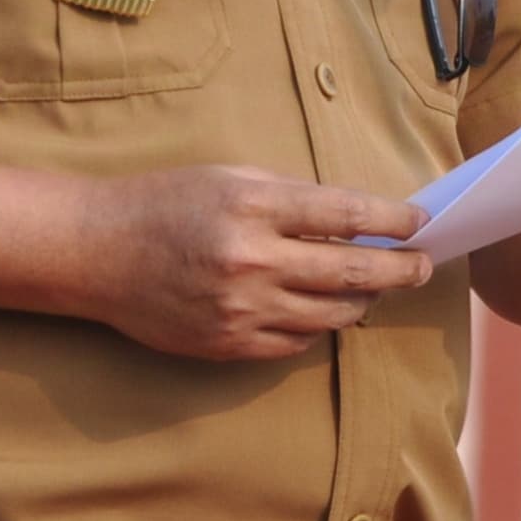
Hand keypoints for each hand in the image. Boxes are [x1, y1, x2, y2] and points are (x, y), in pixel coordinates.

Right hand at [85, 165, 431, 361]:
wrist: (98, 252)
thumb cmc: (165, 202)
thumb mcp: (228, 176)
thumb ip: (289, 198)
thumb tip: (353, 220)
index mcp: (252, 206)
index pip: (345, 216)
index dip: (392, 222)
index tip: (419, 224)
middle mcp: (251, 260)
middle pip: (351, 274)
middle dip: (399, 271)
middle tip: (423, 266)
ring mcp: (240, 309)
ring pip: (331, 316)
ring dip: (363, 303)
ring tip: (376, 289)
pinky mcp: (227, 345)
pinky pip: (295, 343)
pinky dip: (317, 327)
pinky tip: (321, 310)